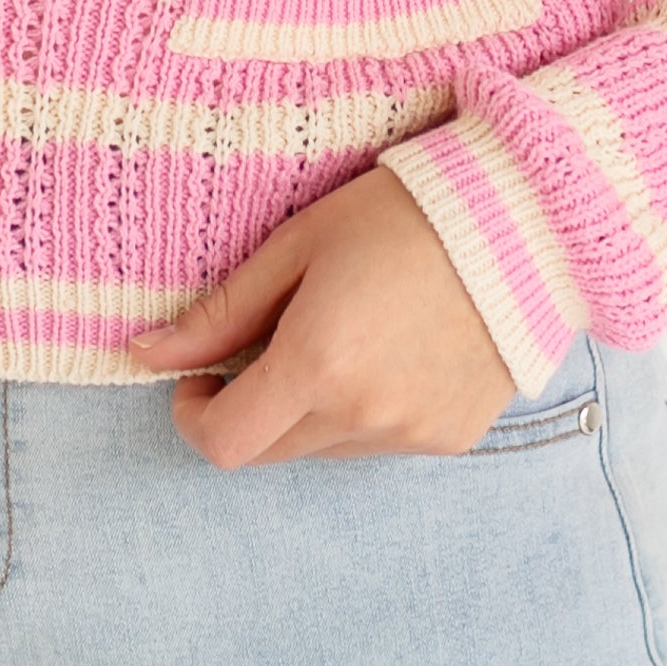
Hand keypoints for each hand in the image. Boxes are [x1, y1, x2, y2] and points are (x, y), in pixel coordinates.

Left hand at [129, 165, 514, 466]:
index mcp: (317, 365)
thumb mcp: (297, 245)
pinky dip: (366, 412)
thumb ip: (221, 312)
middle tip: (268, 345)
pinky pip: (381, 443)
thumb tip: (143, 354)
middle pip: (272, 451)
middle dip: (252, 408)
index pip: (226, 443)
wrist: (524, 219)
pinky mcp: (451, 436)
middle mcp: (365, 415)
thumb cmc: (402, 215)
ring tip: (343, 335)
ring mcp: (413, 433)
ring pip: (326, 448)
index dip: (195, 418)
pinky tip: (391, 351)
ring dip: (311, 410)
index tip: (198, 380)